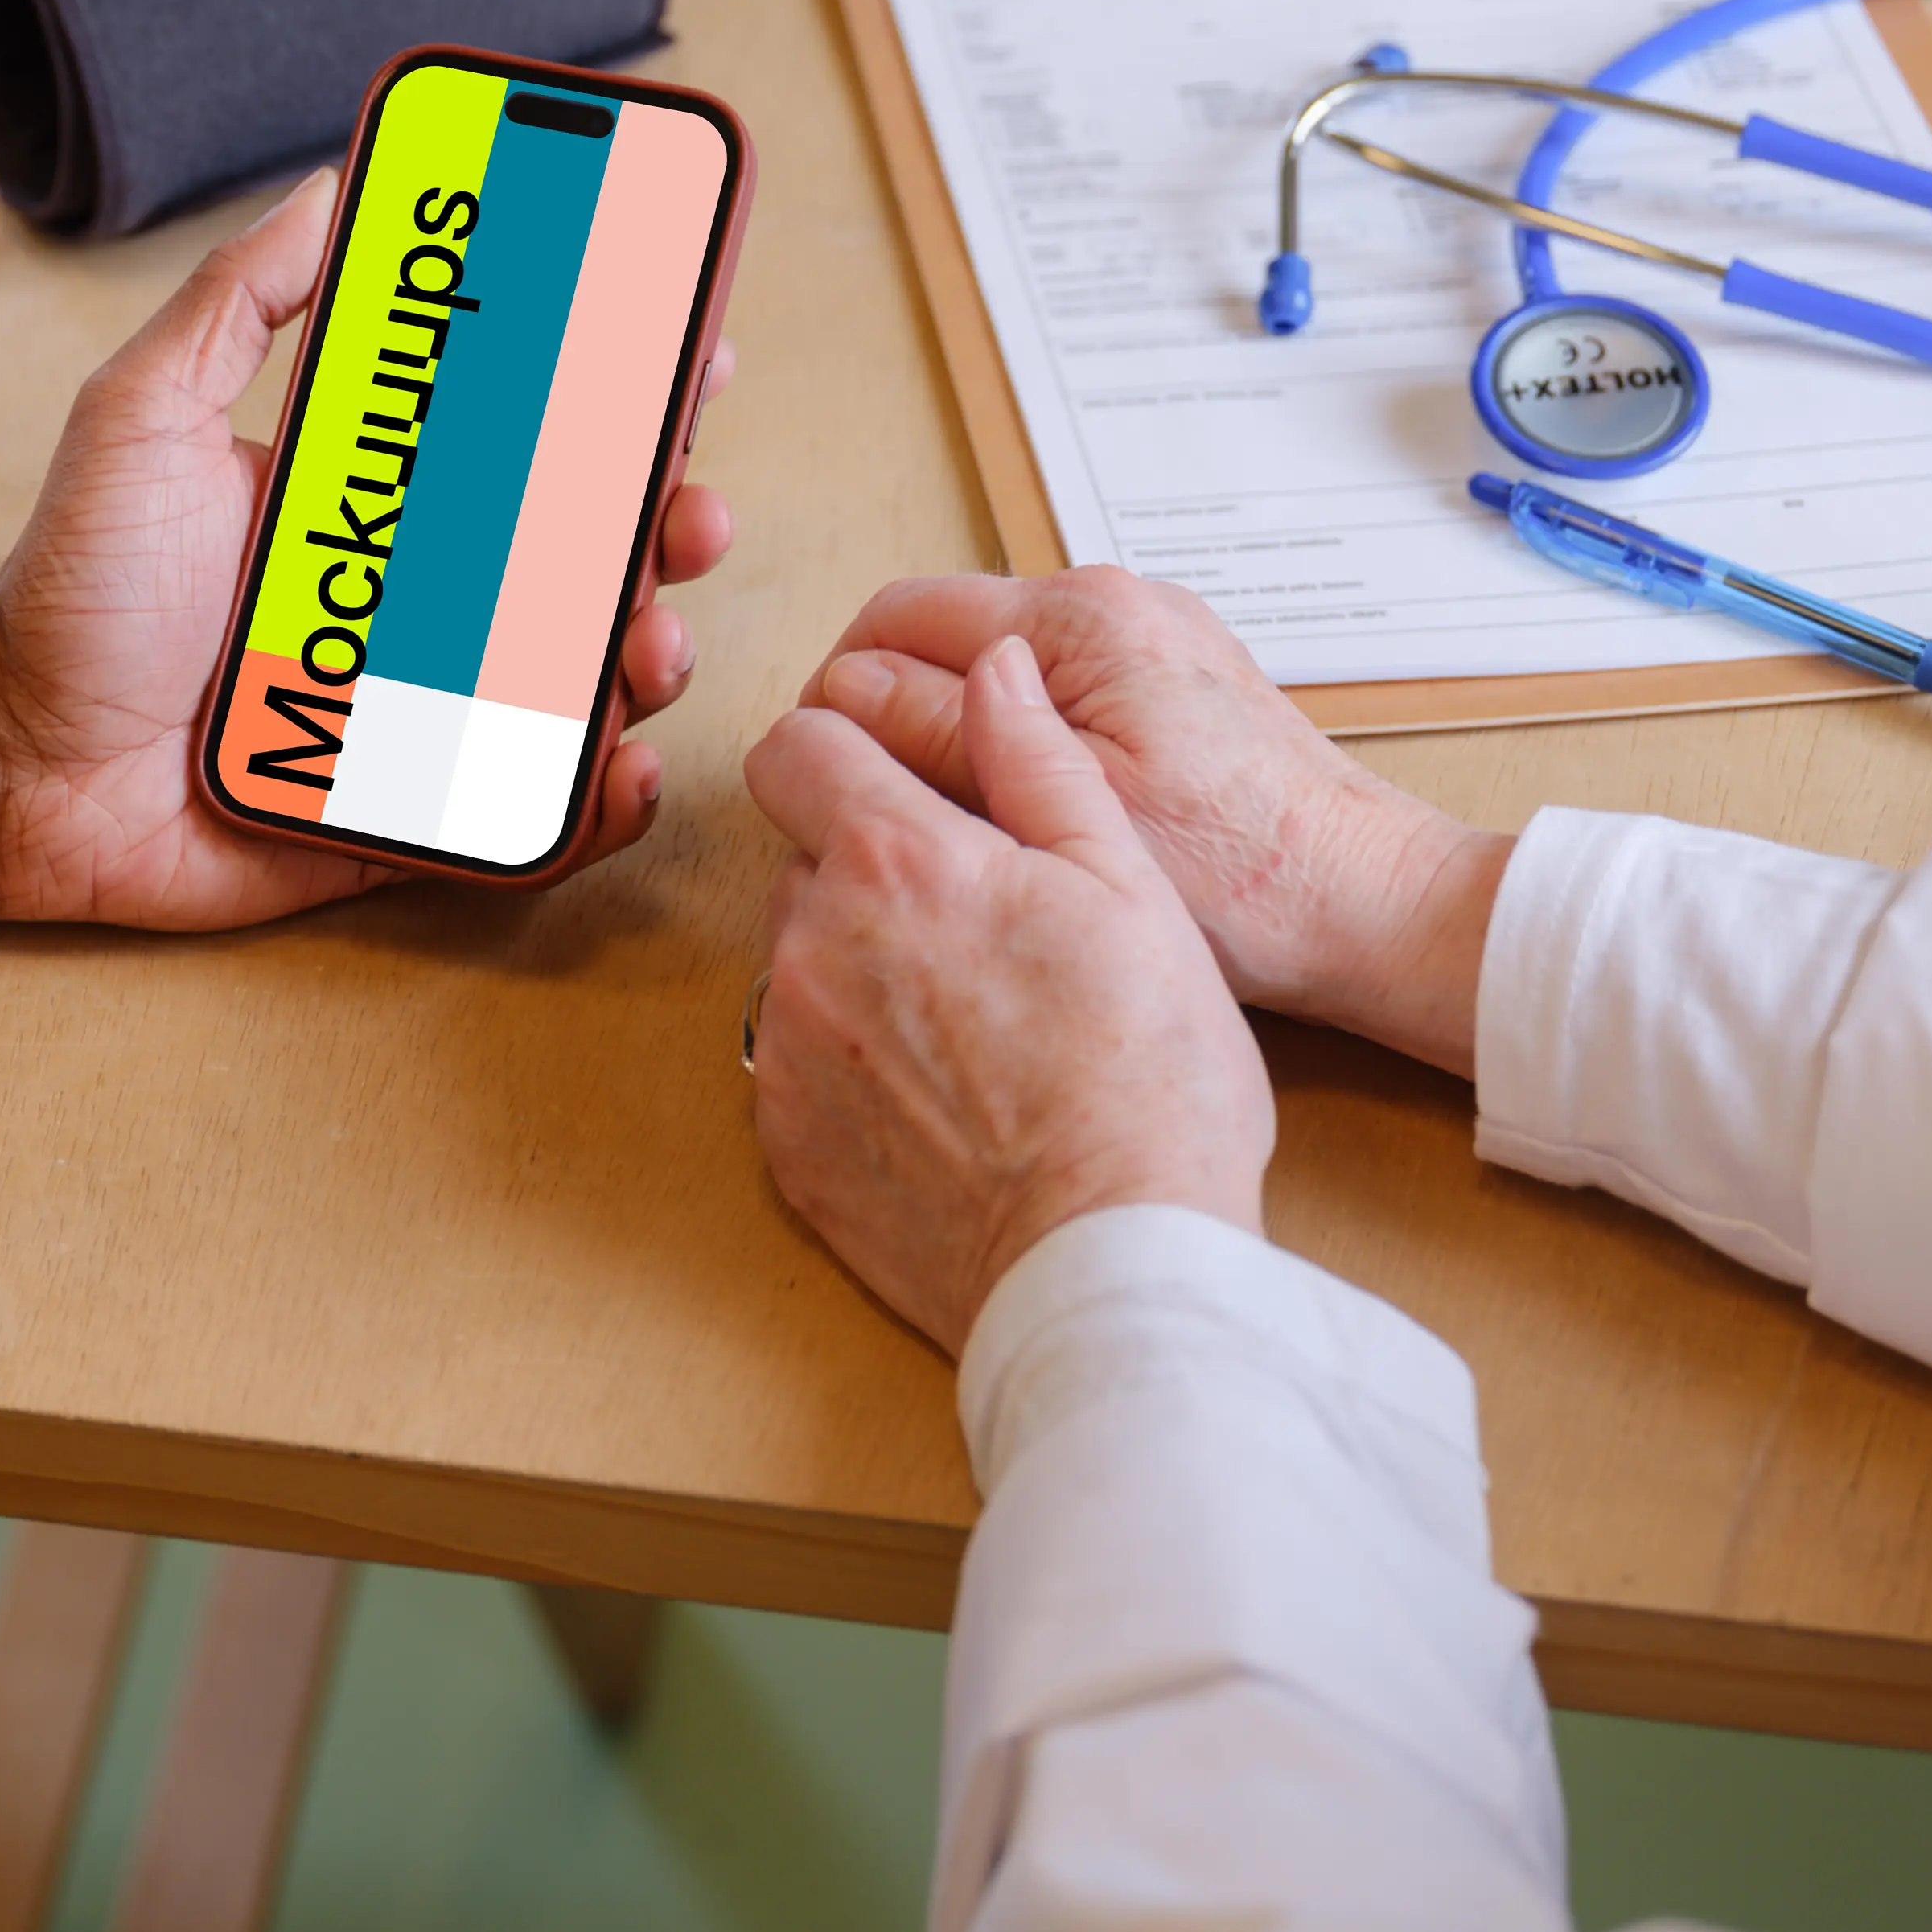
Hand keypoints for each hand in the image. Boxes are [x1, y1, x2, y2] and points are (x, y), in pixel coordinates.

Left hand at [0, 169, 735, 932]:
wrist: (5, 760)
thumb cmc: (70, 591)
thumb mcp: (143, 413)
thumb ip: (236, 300)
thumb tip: (332, 182)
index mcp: (381, 499)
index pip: (531, 435)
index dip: (624, 396)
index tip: (691, 353)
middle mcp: (420, 600)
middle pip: (592, 553)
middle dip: (671, 524)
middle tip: (687, 512)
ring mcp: (426, 712)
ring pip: (584, 681)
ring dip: (648, 654)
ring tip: (645, 644)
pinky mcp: (410, 815)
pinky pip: (532, 817)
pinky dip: (597, 801)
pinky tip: (618, 769)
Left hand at [745, 635, 1273, 1354]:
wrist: (1110, 1261)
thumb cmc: (1146, 1079)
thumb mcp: (1128, 886)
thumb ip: (1039, 761)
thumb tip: (995, 669)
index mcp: (896, 860)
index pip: (797, 745)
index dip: (849, 753)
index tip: (903, 787)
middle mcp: (815, 941)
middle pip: (806, 858)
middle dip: (875, 870)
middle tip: (982, 929)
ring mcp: (789, 1046)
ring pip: (803, 959)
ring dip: (863, 968)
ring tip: (976, 1026)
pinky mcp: (785, 1140)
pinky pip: (798, 1062)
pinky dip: (852, 1066)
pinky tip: (945, 1100)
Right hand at [802, 568, 1510, 1075]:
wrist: (1370, 907)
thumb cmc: (1237, 881)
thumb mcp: (1060, 813)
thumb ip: (940, 737)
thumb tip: (841, 694)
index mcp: (1077, 619)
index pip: (896, 617)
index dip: (843, 699)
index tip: (835, 781)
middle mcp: (1112, 603)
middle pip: (940, 633)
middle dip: (896, 714)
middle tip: (896, 813)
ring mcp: (1145, 637)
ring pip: (992, 668)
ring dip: (958, 733)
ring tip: (967, 824)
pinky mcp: (1168, 680)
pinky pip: (1051, 692)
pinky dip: (1017, 741)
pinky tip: (1033, 814)